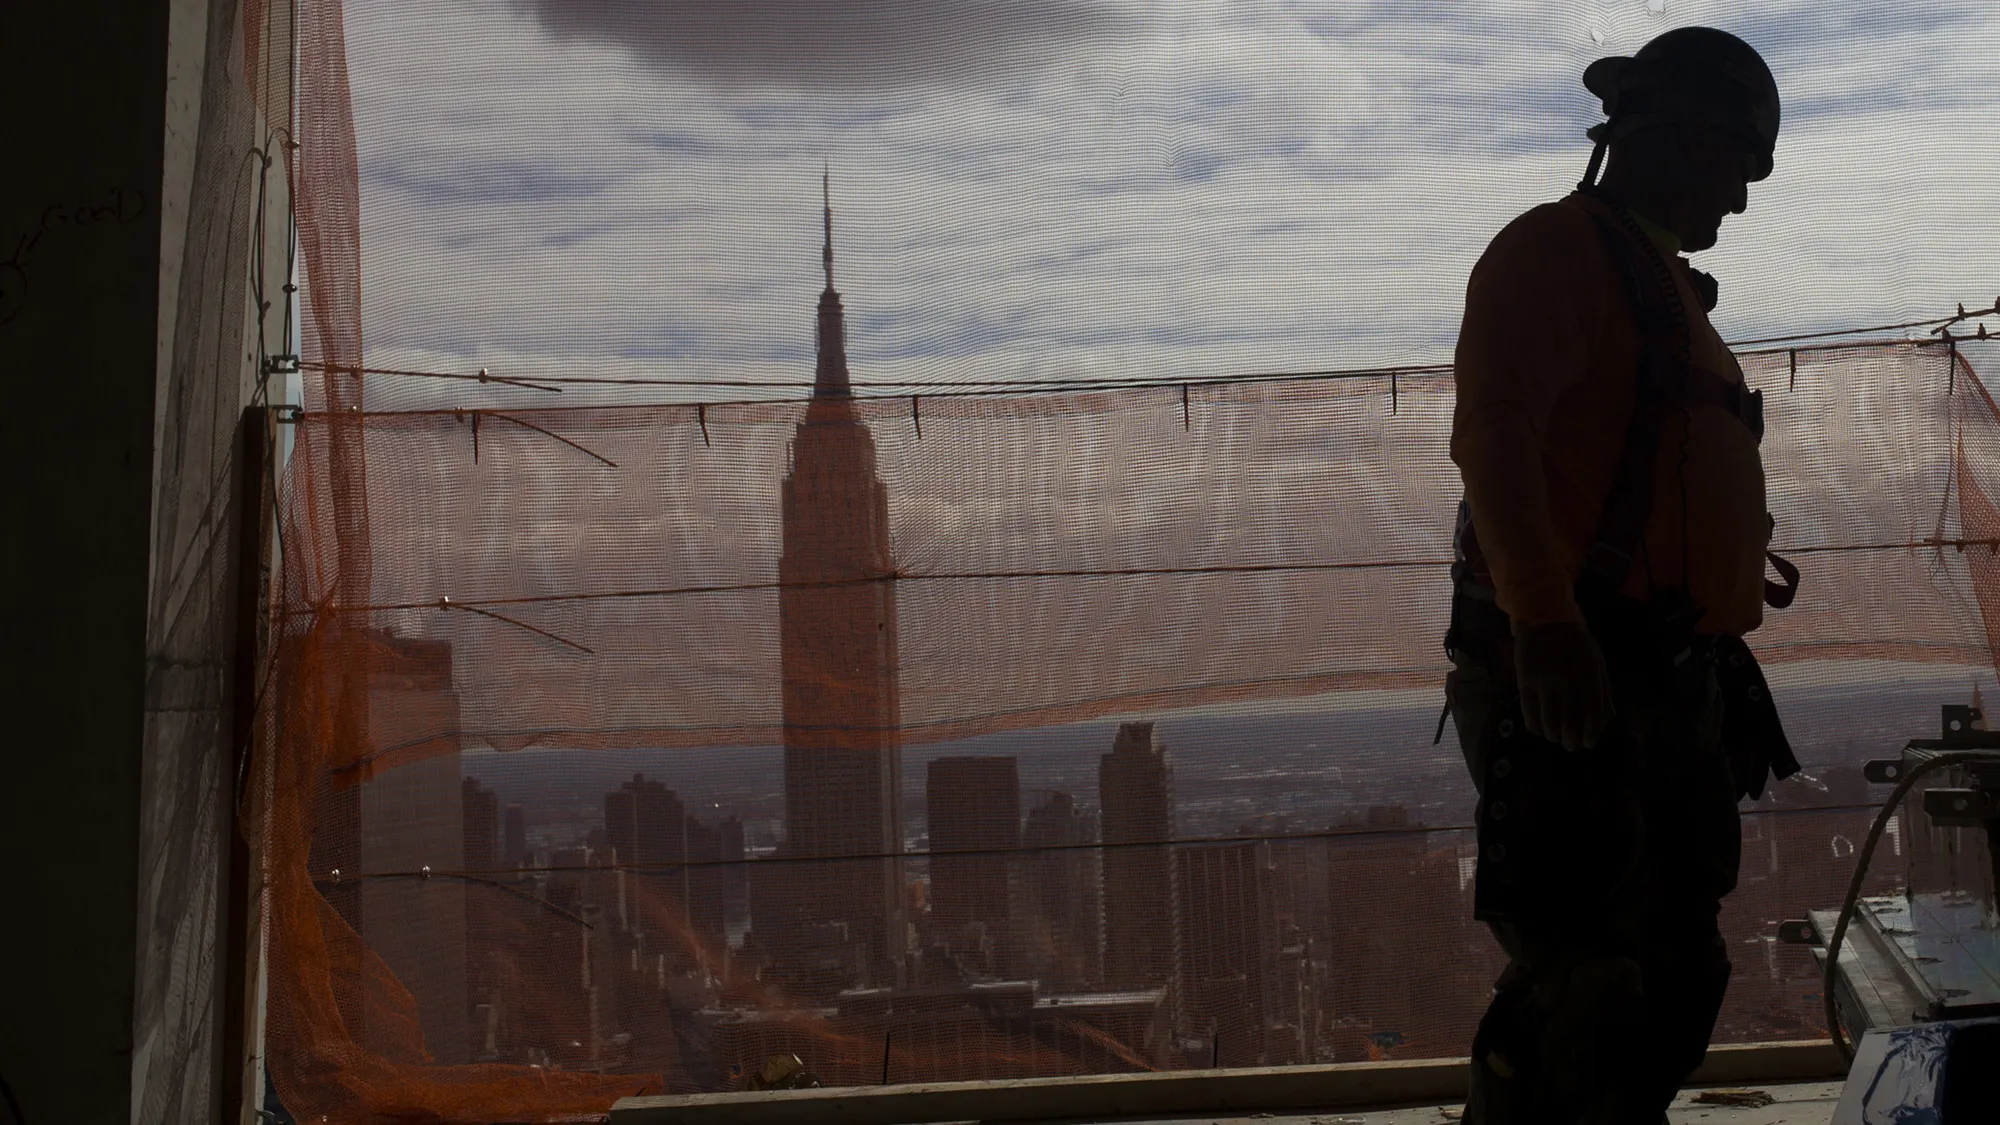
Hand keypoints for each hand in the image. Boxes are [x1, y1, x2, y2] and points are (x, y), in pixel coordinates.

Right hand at [1513, 620, 1614, 751]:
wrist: (1545, 619)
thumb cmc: (1576, 642)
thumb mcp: (1597, 661)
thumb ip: (1602, 688)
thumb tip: (1606, 717)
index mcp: (1589, 678)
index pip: (1591, 715)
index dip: (1590, 734)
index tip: (1588, 743)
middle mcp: (1568, 684)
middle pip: (1569, 723)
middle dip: (1571, 740)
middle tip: (1570, 745)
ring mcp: (1545, 684)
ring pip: (1548, 722)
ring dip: (1552, 735)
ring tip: (1554, 737)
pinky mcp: (1526, 682)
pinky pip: (1529, 712)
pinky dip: (1534, 725)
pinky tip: (1538, 728)